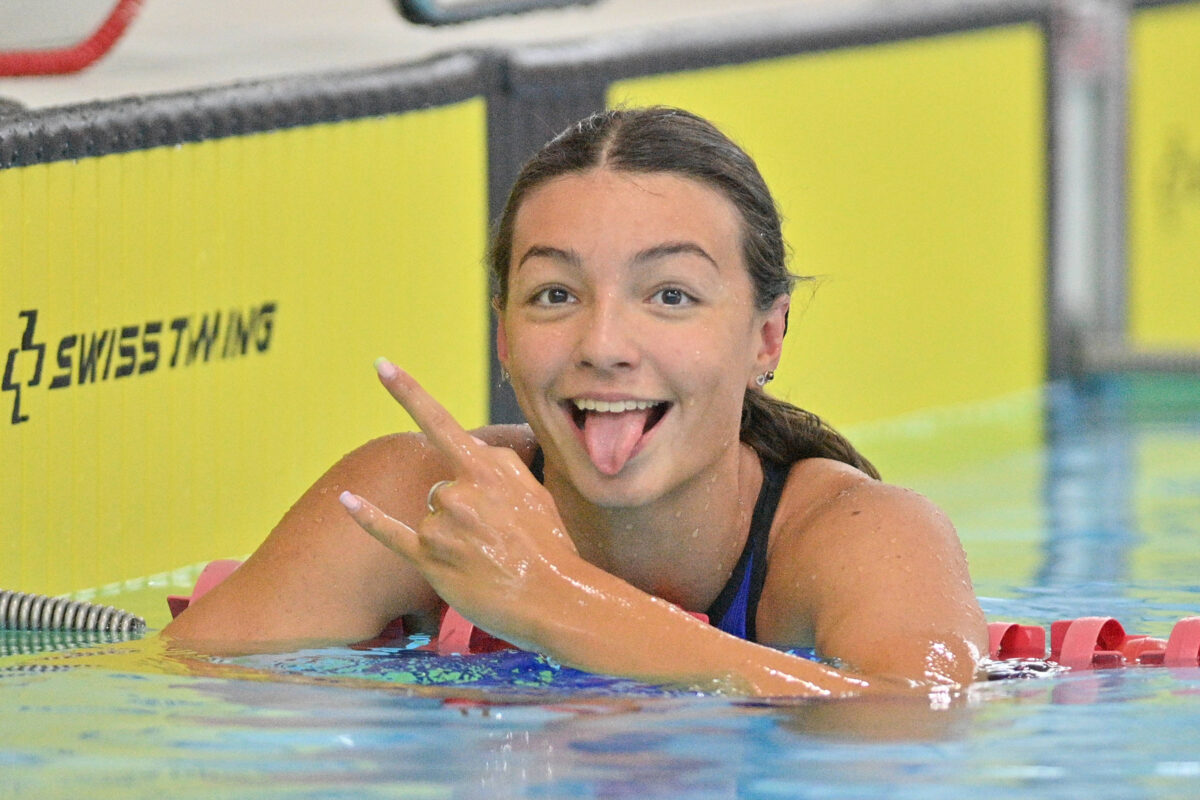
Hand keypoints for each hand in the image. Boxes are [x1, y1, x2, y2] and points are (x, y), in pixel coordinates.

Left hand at [338, 358, 578, 647]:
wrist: (555, 596)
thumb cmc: (550, 546)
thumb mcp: (535, 491)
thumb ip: (501, 467)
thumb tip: (473, 455)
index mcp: (488, 469)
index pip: (441, 422)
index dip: (408, 392)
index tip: (380, 364)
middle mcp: (460, 491)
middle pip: (440, 489)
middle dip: (460, 512)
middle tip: (496, 539)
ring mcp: (442, 525)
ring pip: (429, 518)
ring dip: (450, 538)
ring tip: (485, 559)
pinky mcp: (429, 559)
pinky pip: (390, 532)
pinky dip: (368, 517)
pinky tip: (348, 500)